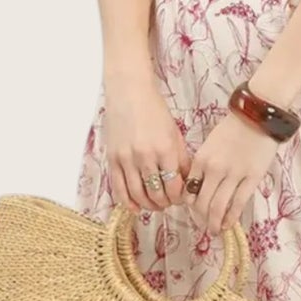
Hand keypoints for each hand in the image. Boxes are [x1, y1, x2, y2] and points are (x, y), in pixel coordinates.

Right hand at [103, 75, 193, 213]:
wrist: (129, 93)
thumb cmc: (155, 111)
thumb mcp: (175, 134)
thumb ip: (181, 159)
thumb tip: (187, 183)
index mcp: (166, 149)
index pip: (175, 186)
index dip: (179, 198)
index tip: (181, 198)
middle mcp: (146, 156)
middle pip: (157, 193)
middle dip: (165, 203)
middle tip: (168, 203)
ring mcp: (127, 159)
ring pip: (138, 194)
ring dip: (148, 205)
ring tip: (154, 205)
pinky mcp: (112, 159)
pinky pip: (119, 188)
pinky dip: (128, 202)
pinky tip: (135, 207)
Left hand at [184, 108, 283, 234]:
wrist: (257, 116)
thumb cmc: (233, 128)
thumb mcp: (210, 144)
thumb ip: (204, 164)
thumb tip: (200, 186)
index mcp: (201, 159)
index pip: (189, 190)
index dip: (190, 205)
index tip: (194, 211)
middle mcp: (214, 169)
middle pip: (202, 203)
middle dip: (201, 218)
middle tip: (204, 226)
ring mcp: (233, 175)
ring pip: (219, 207)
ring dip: (215, 222)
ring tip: (215, 230)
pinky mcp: (252, 178)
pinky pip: (238, 203)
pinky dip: (231, 217)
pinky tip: (229, 225)